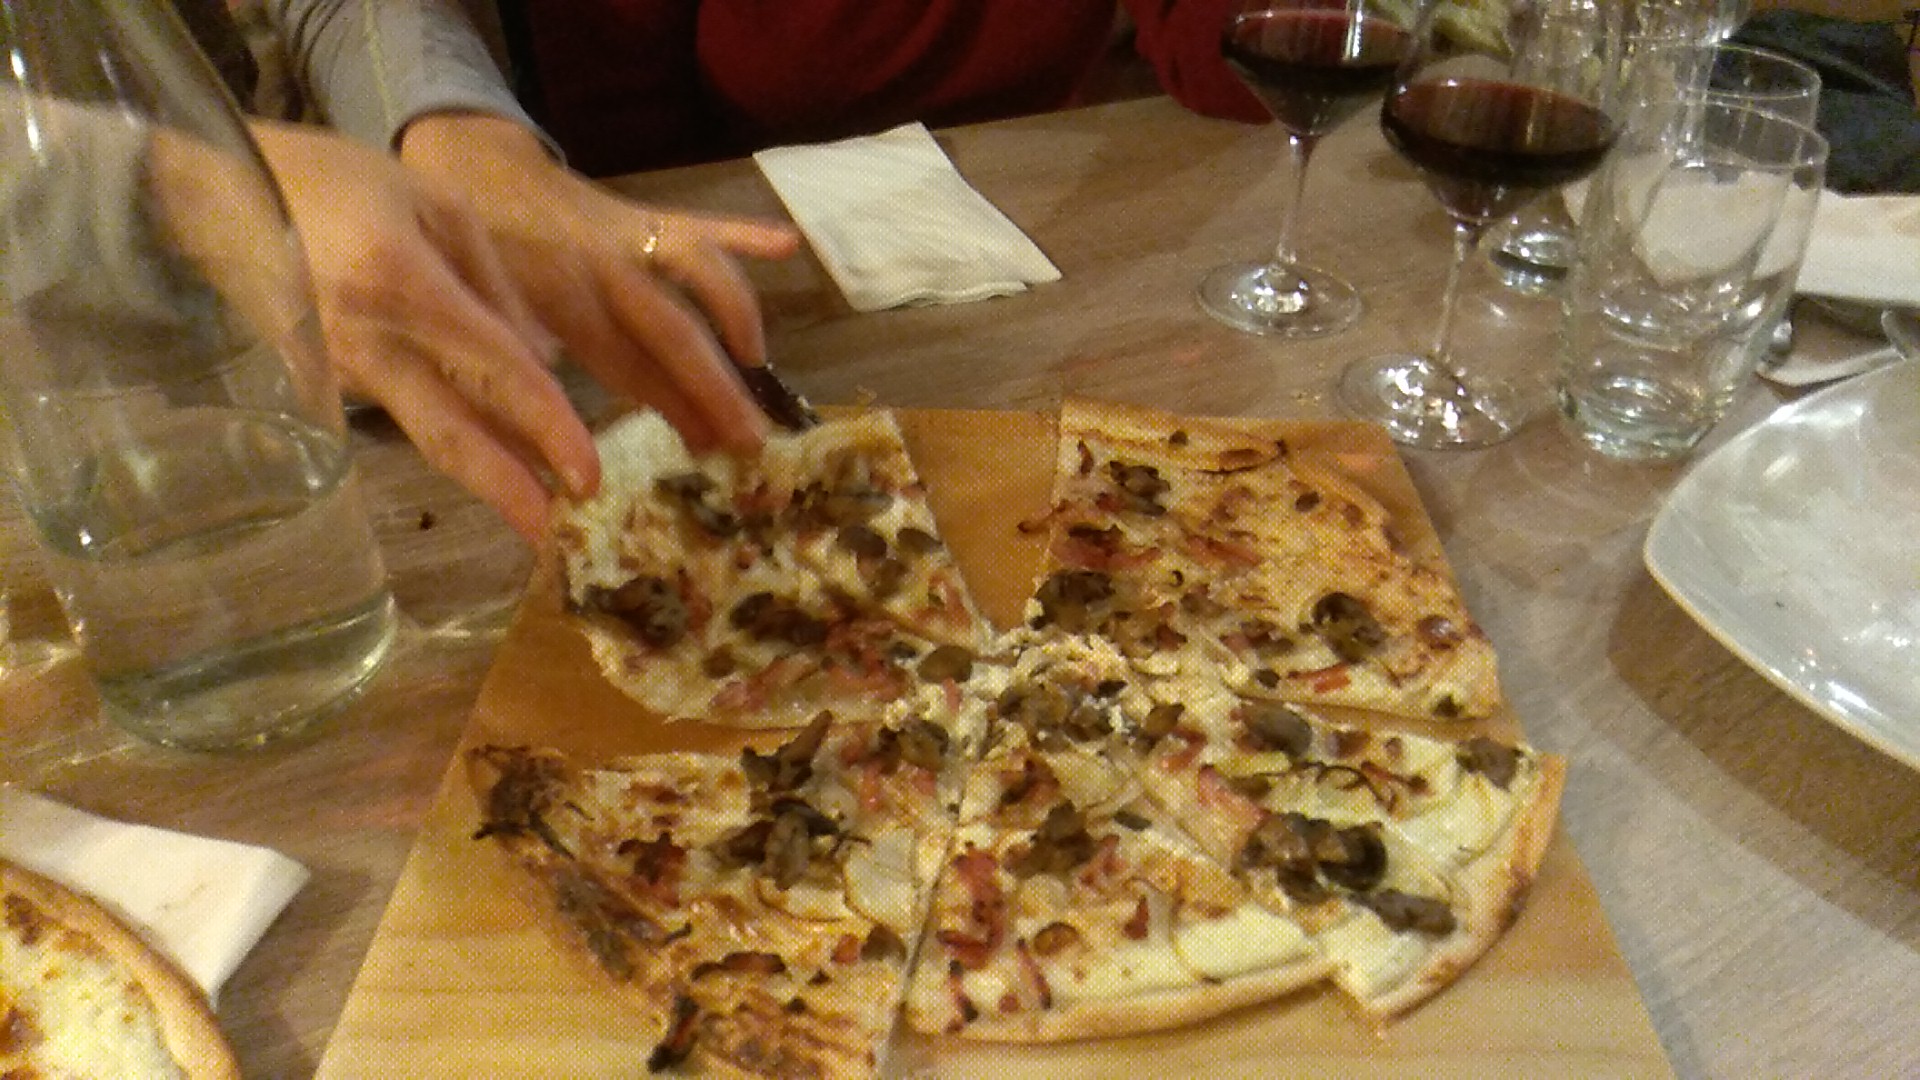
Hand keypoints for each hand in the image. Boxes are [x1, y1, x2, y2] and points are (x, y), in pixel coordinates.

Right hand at [248, 120, 594, 543]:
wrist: (212, 194)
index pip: (496, 370)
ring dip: (489, 477)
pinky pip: (405, 418)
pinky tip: (497, 462)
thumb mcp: (434, 202)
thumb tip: (544, 360)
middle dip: (509, 494)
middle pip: (450, 435)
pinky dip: (454, 440)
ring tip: (544, 516)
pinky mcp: (322, 388)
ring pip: (430, 435)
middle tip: (560, 540)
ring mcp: (339, 372)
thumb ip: (495, 283)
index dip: (549, 426)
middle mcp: (368, 341)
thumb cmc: (337, 183)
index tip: (589, 476)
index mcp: (402, 282)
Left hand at [395, 112, 800, 452]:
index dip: (672, 412)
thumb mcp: (475, 321)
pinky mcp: (641, 212)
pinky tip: (789, 244)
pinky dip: (744, 232)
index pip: (629, 369)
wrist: (463, 162)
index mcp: (557, 304)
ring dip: (736, 317)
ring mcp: (625, 236)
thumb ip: (516, 373)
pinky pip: (697, 223)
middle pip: (673, 332)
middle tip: (754, 439)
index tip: (709, 453)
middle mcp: (600, 270)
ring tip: (759, 364)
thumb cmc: (465, 260)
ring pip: (696, 273)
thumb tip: (550, 442)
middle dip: (717, 388)